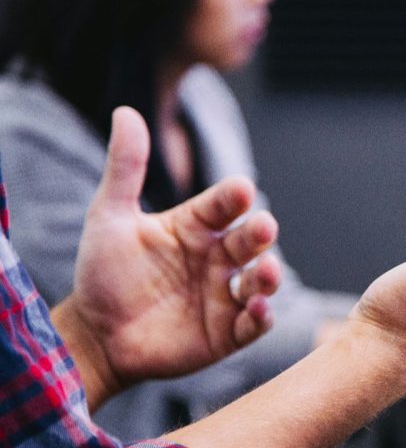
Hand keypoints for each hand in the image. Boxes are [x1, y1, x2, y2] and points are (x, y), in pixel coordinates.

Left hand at [56, 107, 281, 401]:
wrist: (94, 336)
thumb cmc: (103, 274)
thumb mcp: (109, 217)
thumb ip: (125, 168)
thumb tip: (125, 111)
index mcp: (196, 227)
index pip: (224, 205)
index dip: (234, 197)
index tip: (240, 189)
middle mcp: (217, 258)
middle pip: (250, 240)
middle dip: (260, 233)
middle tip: (263, 227)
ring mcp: (225, 295)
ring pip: (260, 280)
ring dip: (269, 275)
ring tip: (266, 272)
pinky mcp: (227, 333)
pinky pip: (254, 323)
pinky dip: (262, 316)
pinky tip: (258, 308)